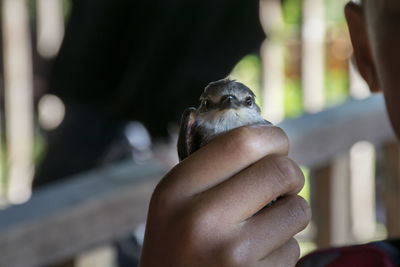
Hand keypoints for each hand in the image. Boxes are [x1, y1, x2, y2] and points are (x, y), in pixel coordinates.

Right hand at [139, 125, 310, 266]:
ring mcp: (231, 254)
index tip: (278, 145)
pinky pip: (294, 248)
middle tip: (281, 184)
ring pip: (296, 210)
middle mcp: (201, 219)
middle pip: (280, 171)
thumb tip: (266, 138)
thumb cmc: (176, 245)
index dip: (272, 137)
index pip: (241, 142)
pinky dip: (283, 247)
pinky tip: (256, 256)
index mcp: (177, 189)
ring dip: (289, 213)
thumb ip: (210, 169)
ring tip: (262, 225)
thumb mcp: (174, 201)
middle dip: (290, 174)